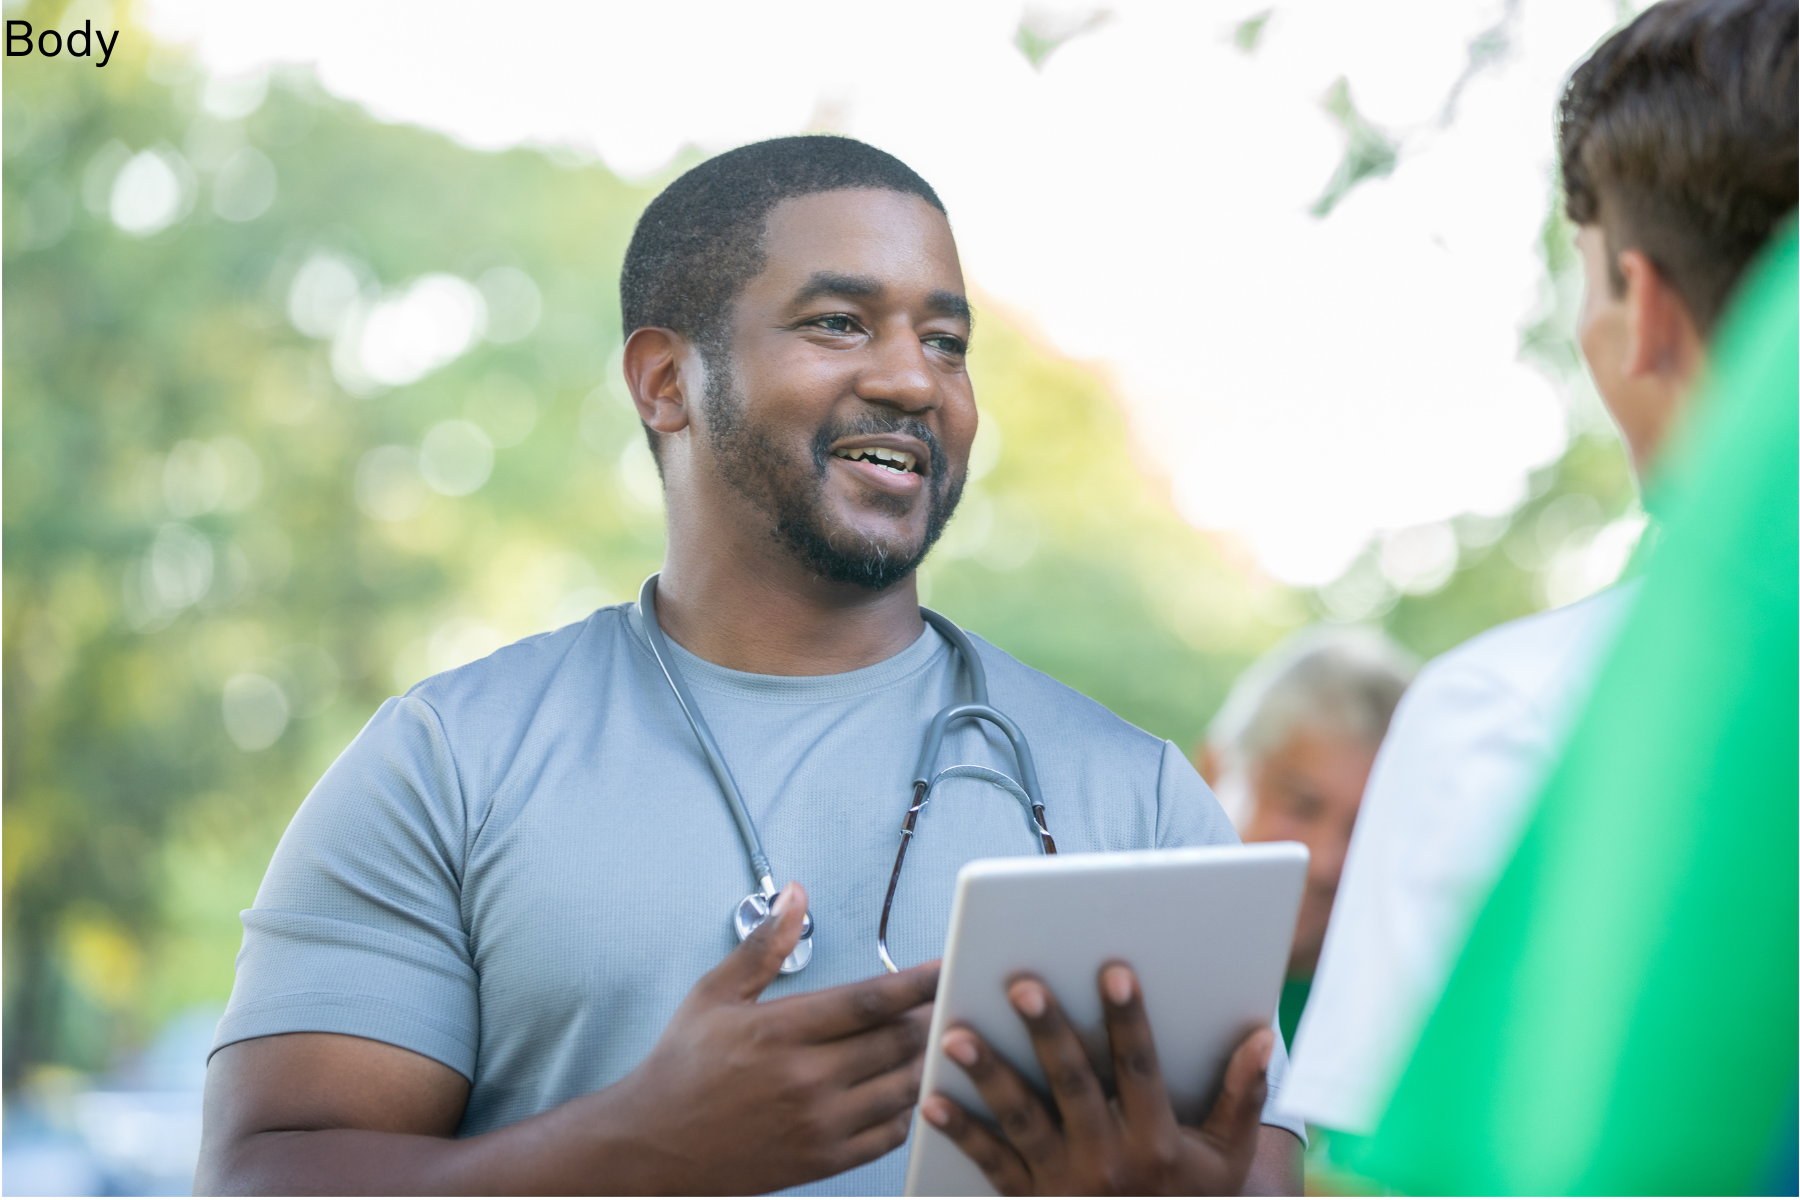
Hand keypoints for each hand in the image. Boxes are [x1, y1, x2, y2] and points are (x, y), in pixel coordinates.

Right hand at [601, 883, 938, 1193]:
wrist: (652, 1148)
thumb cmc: (682, 1068)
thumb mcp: (714, 995)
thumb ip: (763, 945)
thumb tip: (795, 895)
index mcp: (779, 1031)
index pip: (869, 1001)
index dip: (916, 981)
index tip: (944, 966)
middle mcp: (805, 1079)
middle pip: (897, 1042)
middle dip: (930, 1016)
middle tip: (947, 999)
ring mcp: (817, 1125)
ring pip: (902, 1087)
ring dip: (927, 1060)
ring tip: (936, 1039)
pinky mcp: (823, 1161)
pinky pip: (890, 1134)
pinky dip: (909, 1109)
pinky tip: (906, 1087)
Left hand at [918, 963, 1273, 1195]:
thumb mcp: (1227, 1161)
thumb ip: (1242, 1097)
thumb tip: (1262, 1035)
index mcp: (1157, 1144)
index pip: (1140, 1071)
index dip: (1129, 1022)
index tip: (1115, 972)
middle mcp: (1109, 1162)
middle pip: (1073, 1085)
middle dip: (1047, 1032)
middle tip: (1021, 985)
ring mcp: (1064, 1183)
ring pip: (1023, 1120)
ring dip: (990, 1075)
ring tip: (957, 1033)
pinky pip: (991, 1163)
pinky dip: (961, 1131)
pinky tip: (931, 1098)